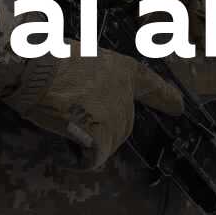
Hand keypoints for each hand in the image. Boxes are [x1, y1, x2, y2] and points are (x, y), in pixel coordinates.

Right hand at [3, 53, 182, 168]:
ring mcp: (117, 117)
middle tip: (73, 114)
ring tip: (64, 122)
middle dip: (101, 127)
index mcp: (123, 70)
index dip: (166, 97)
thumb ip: (94, 79)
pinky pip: (93, 158)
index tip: (178, 107)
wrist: (36, 70)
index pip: (151, 86)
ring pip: (108, 143)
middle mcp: (126, 94)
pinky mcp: (104, 137)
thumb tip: (84, 98)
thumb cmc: (49, 60)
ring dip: (89, 141)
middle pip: (123, 125)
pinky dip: (80, 157)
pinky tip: (66, 146)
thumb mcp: (81, 57)